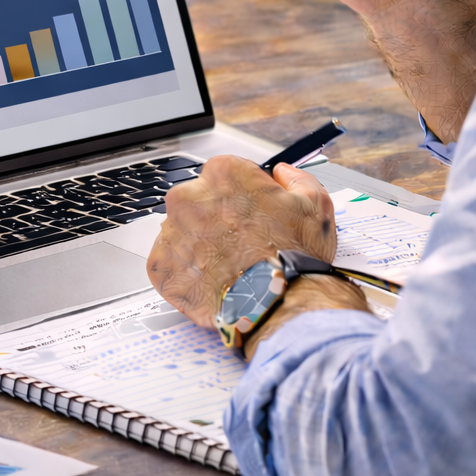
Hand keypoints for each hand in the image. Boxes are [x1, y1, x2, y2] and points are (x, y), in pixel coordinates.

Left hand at [148, 157, 368, 356]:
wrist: (277, 302)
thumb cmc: (293, 257)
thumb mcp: (314, 203)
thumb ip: (295, 179)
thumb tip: (282, 174)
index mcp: (222, 174)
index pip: (223, 176)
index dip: (240, 197)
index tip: (249, 214)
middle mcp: (189, 197)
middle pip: (197, 202)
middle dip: (215, 220)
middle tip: (239, 243)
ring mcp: (171, 232)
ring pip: (181, 232)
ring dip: (199, 245)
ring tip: (228, 266)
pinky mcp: (160, 265)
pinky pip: (169, 263)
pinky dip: (186, 272)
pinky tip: (212, 281)